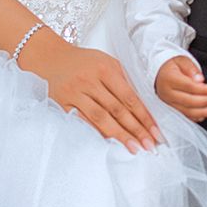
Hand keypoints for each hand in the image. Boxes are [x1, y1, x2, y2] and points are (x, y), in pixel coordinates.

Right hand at [18, 32, 161, 151]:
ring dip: (119, 135)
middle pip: (117, 110)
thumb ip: (123, 82)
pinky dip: (97, 133)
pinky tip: (110, 143)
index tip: (156, 132)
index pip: (129, 97)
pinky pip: (82, 122)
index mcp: (105, 68)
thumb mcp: (106, 62)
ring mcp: (74, 93)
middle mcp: (89, 80)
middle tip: (149, 145)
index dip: (144, 116)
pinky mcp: (61, 104)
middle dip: (136, 129)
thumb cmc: (83, 62)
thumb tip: (143, 109)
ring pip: (100, 118)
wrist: (49, 57)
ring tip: (134, 148)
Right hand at [155, 55, 206, 121]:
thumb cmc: (172, 66)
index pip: (189, 86)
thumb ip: (191, 69)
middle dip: (206, 101)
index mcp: (169, 79)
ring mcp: (168, 103)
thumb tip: (200, 80)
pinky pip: (184, 116)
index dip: (203, 89)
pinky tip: (205, 115)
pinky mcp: (171, 109)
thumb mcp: (182, 60)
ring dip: (203, 112)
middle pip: (188, 101)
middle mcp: (167, 93)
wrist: (159, 73)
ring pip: (186, 111)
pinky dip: (195, 117)